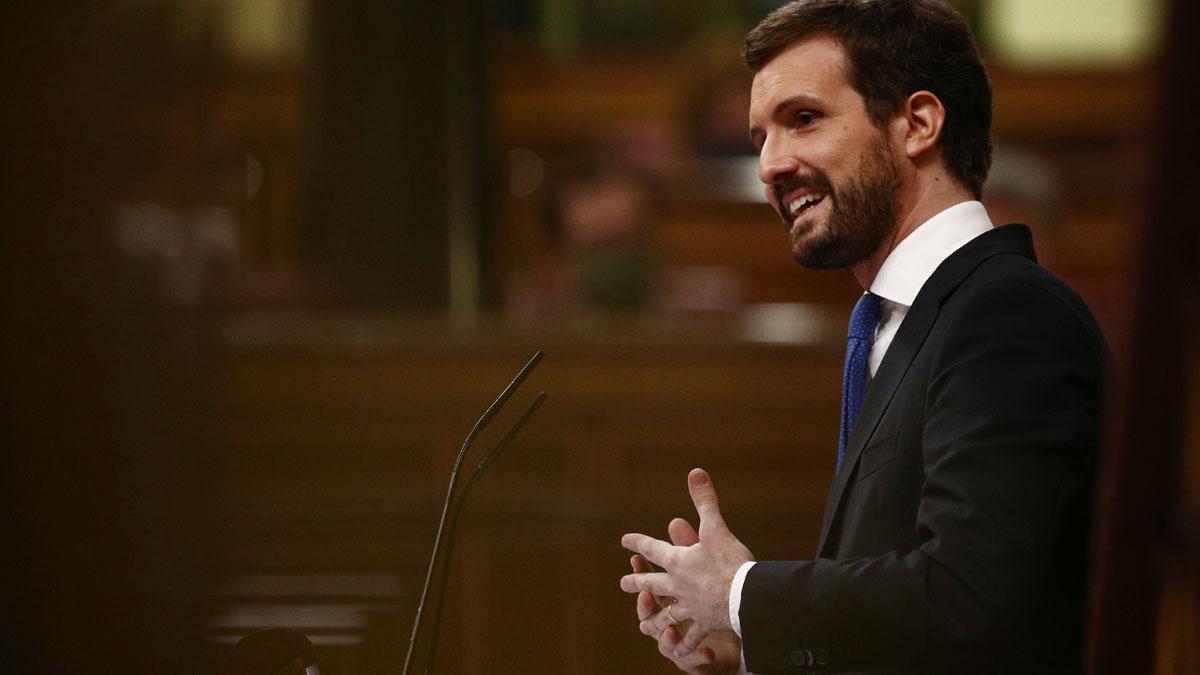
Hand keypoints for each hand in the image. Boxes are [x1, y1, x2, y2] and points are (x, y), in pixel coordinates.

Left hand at [621, 468, 753, 656]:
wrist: (744, 597)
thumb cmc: (729, 561)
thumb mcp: (716, 527)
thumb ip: (704, 500)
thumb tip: (695, 472)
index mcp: (678, 561)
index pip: (652, 549)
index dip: (638, 542)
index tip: (624, 540)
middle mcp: (678, 586)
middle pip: (652, 584)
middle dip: (636, 582)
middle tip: (623, 583)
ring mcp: (689, 607)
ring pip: (665, 613)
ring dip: (654, 616)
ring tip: (643, 623)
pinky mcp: (704, 623)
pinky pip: (690, 637)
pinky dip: (684, 644)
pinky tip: (677, 653)